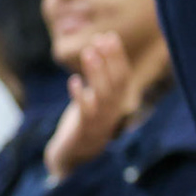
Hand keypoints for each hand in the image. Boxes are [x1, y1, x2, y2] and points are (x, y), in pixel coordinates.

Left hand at [44, 34, 132, 181]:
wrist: (73, 159)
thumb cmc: (83, 126)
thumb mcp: (94, 101)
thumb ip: (98, 80)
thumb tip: (98, 48)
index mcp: (116, 104)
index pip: (122, 76)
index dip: (117, 57)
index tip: (109, 36)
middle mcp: (111, 112)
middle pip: (116, 83)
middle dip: (110, 60)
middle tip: (101, 38)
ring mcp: (98, 123)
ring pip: (102, 95)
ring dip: (96, 73)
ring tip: (88, 52)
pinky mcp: (82, 132)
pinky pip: (85, 113)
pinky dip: (80, 96)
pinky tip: (73, 81)